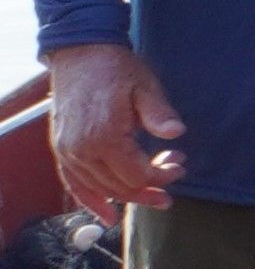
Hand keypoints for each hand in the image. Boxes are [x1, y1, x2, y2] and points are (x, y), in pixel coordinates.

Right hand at [41, 45, 183, 218]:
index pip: (137, 174)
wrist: (80, 53)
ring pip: (98, 189)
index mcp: (105, 137)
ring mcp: (67, 151)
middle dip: (148, 190)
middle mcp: (81, 150)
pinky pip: (72, 183)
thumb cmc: (116, 68)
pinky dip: (89, 201)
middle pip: (118, 186)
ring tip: (152, 196)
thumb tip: (176, 133)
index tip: (180, 166)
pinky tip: (106, 215)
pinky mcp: (61, 148)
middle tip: (171, 186)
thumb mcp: (145, 87)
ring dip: (126, 196)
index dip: (162, 176)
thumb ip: (159, 114)